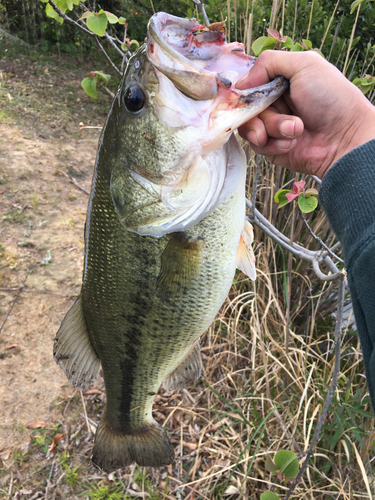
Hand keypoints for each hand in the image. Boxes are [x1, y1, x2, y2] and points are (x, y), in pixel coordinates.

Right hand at [237, 51, 374, 177]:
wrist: (345, 138)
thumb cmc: (331, 98)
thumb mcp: (304, 64)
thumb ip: (268, 62)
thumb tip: (240, 83)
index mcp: (279, 81)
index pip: (248, 83)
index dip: (244, 90)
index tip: (246, 94)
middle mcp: (274, 103)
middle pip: (244, 106)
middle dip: (259, 112)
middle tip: (275, 114)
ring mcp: (272, 126)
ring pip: (249, 127)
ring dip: (271, 128)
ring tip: (295, 130)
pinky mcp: (272, 148)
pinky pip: (257, 147)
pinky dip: (274, 144)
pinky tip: (292, 143)